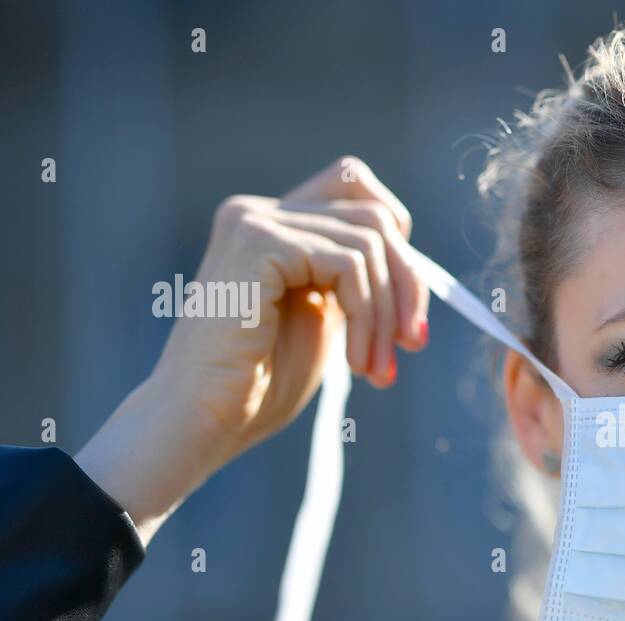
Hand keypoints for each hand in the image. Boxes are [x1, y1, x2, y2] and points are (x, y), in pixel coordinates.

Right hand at [77, 156, 428, 544]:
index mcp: (275, 227)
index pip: (357, 189)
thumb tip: (415, 268)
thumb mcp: (324, 322)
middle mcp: (260, 212)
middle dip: (407, 284)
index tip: (409, 315)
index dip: (399, 244)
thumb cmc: (258, 386)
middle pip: (374, 215)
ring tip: (378, 369)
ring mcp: (255, 220)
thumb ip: (356, 284)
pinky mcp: (258, 240)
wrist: (203, 420)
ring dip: (386, 314)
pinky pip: (348, 263)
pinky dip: (366, 315)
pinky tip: (355, 362)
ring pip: (369, 242)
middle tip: (412, 344)